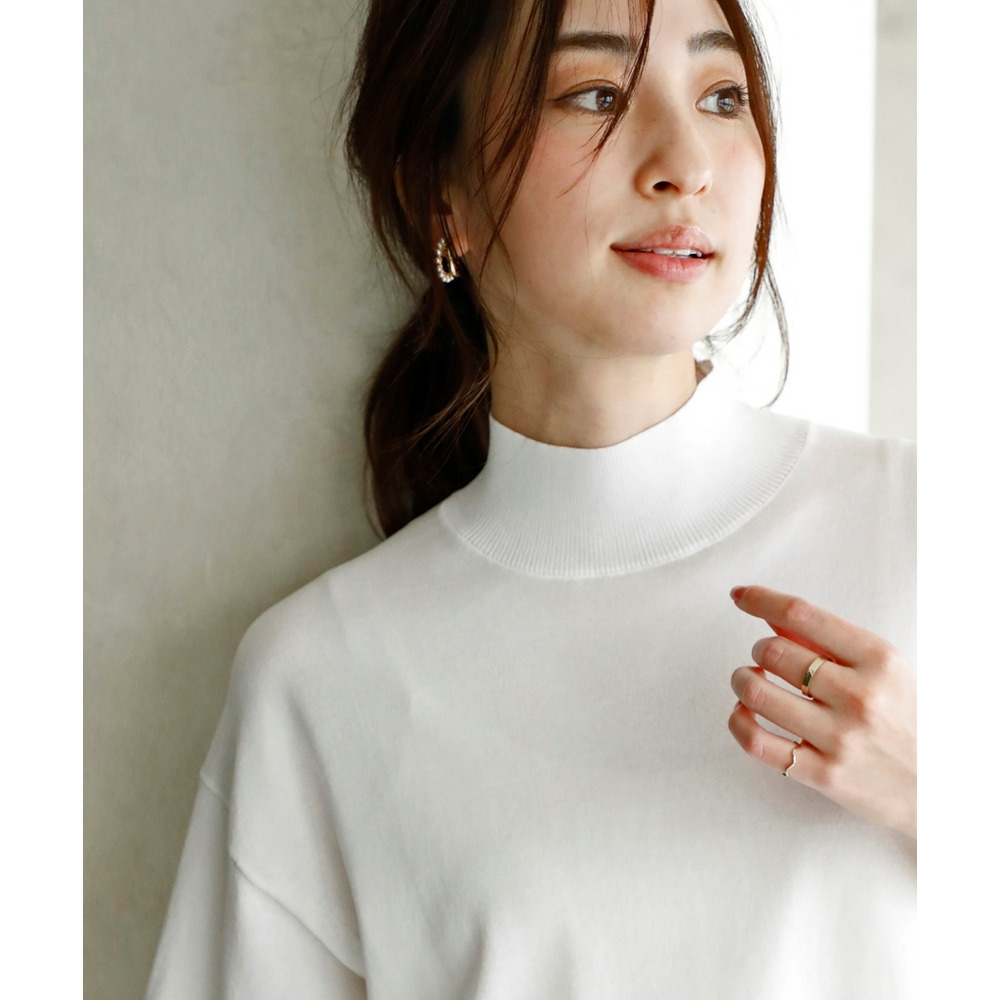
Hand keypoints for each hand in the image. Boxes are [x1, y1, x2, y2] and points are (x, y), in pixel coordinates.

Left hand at [727, 585, 916, 838]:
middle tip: (765, 658)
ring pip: (755, 692)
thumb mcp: (883, 668)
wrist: (939, 788)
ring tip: (751, 682)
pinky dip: (738, 720)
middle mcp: (860, 696)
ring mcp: (840, 738)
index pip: (802, 614)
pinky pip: (756, 741)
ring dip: (742, 681)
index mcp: (878, 659)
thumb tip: (771, 616)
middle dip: (758, 650)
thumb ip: (828, 641)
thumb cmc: (905, 719)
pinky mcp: (823, 774)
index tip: (740, 595)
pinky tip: (745, 713)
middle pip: (773, 651)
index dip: (760, 599)